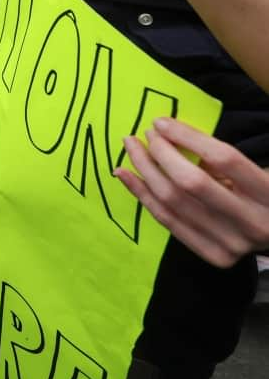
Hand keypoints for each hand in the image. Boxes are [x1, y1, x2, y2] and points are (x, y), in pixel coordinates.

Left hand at [115, 117, 268, 267]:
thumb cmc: (264, 194)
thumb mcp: (256, 171)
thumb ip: (220, 157)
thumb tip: (170, 134)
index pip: (224, 159)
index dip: (188, 137)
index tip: (161, 122)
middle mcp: (253, 223)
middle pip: (192, 183)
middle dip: (161, 153)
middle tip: (146, 134)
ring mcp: (232, 245)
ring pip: (173, 202)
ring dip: (144, 170)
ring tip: (130, 147)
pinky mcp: (214, 256)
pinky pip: (167, 220)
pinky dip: (141, 194)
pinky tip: (124, 174)